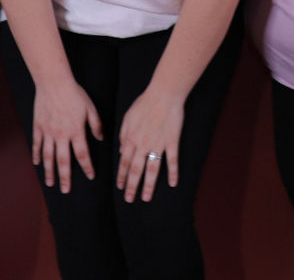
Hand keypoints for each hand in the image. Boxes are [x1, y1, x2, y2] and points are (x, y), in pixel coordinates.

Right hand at [32, 78, 102, 193]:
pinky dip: (36, 155)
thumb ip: (96, 125)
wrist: (54, 82)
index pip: (82, 154)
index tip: (90, 176)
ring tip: (50, 183)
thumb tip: (101, 138)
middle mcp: (61, 135)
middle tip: (65, 190)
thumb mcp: (90, 108)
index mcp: (76, 131)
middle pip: (63, 161)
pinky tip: (37, 164)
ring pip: (48, 156)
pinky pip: (36, 144)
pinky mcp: (38, 127)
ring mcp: (48, 132)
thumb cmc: (74, 93)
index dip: (87, 167)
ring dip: (49, 171)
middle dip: (65, 177)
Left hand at [116, 86, 183, 202]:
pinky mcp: (172, 142)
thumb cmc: (145, 103)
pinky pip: (172, 160)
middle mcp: (143, 144)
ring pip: (152, 170)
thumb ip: (123, 135)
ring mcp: (158, 144)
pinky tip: (173, 183)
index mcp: (131, 138)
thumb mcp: (128, 117)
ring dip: (149, 185)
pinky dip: (173, 173)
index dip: (121, 175)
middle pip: (136, 170)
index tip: (120, 187)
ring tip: (146, 198)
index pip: (124, 162)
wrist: (164, 94)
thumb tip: (121, 151)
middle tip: (129, 200)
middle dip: (131, 186)